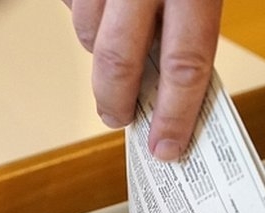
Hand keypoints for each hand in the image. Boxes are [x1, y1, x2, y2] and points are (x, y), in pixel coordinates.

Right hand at [64, 0, 221, 160]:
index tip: (165, 147)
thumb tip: (176, 84)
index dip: (174, 115)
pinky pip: (73, 4)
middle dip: (115, 101)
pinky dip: (87, 19)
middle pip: (118, 60)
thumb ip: (192, 24)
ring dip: (97, 54)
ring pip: (87, 32)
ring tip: (115, 55)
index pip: (184, 65)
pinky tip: (104, 18)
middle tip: (118, 118)